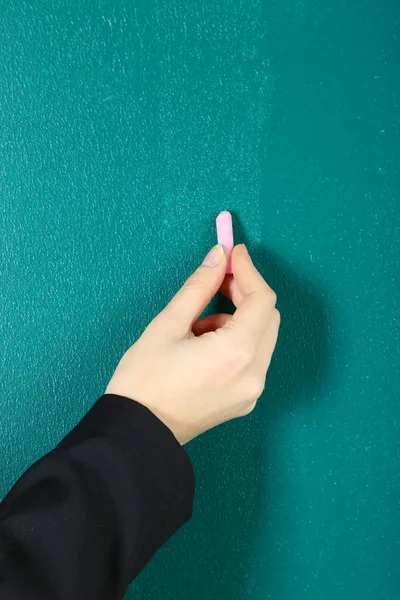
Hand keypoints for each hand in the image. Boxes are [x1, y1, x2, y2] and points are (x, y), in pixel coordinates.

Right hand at [106, 244, 279, 443]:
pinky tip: (202, 347)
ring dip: (237, 320)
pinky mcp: (244, 401)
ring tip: (196, 325)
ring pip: (260, 339)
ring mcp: (252, 391)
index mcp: (237, 352)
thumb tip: (218, 257)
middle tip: (216, 282)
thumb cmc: (144, 378)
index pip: (262, 300)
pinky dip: (236, 343)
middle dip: (245, 294)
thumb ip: (199, 287)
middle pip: (267, 318)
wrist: (136, 433)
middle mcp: (254, 373)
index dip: (249, 271)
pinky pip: (251, 360)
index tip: (232, 254)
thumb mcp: (167, 325)